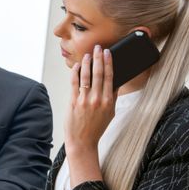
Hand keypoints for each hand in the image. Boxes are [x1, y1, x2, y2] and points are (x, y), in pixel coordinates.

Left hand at [65, 45, 116, 185]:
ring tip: (88, 54)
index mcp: (108, 101)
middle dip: (98, 58)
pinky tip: (77, 66)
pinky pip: (74, 83)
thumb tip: (115, 82)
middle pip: (98, 74)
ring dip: (87, 63)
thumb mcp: (110, 113)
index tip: (108, 53)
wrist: (82, 141)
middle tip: (98, 48)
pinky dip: (76, 72)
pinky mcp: (73, 102)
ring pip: (86, 76)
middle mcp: (97, 99)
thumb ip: (112, 97)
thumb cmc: (96, 127)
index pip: (110, 77)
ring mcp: (84, 100)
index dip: (108, 63)